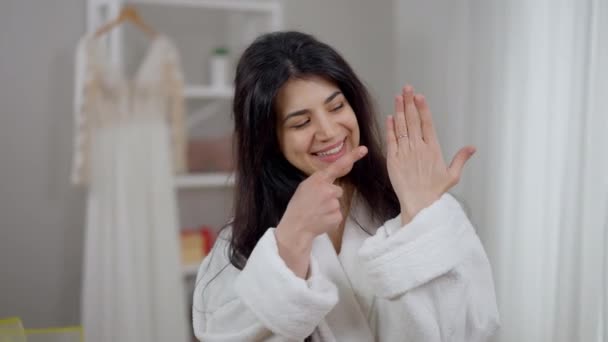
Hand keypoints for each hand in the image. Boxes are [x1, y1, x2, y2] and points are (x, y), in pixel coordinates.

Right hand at [275, 145, 367, 276]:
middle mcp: (328, 190)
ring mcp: (333, 204)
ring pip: (337, 203)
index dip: (352, 156)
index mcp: (318, 180)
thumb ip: (319, 181)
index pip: (337, 165)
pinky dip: (331, 218)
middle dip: (329, 197)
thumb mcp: (304, 187)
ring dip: (329, 208)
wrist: (295, 227)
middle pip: (337, 190)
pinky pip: (337, 214)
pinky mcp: (337, 216)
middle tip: (315, 204)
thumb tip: (330, 183)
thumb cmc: (298, 206)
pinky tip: (321, 219)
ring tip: (316, 212)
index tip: (364, 149)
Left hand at [386, 85, 475, 223]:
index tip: (419, 96)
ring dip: (400, 110)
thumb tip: (472, 147)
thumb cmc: (435, 191)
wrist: (419, 203)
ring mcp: (405, 152)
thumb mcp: (452, 175)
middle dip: (410, 102)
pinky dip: (390, 127)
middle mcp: (418, 147)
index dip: (422, 108)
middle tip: (407, 88)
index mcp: (433, 149)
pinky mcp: (394, 159)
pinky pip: (391, 139)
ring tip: (398, 97)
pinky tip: (390, 117)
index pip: (427, 123)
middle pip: (413, 120)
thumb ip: (460, 158)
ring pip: (401, 126)